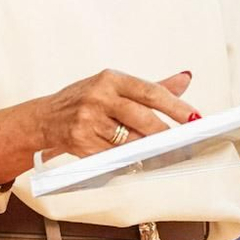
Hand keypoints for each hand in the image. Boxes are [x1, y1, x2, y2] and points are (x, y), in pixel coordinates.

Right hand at [1, 69, 195, 159]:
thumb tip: (185, 79)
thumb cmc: (84, 100)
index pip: (150, 92)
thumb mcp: (114, 86)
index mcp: (110, 79)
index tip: (194, 117)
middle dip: (165, 134)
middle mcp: (98, 97)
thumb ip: (152, 87)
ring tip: (161, 153)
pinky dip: (128, 160)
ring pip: (129, 141)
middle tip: (183, 142)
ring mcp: (88, 121)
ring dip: (148, 150)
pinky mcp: (81, 143)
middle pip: (142, 118)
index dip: (175, 106)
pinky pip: (114, 156)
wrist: (44, 118)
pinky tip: (136, 159)